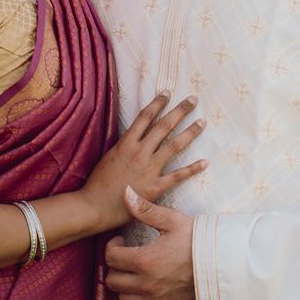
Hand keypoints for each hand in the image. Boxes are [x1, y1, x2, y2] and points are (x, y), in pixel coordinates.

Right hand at [82, 92, 206, 230]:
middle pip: (164, 126)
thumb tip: (134, 135)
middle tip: (193, 100)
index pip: (145, 116)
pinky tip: (205, 162)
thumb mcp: (109, 156)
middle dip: (180, 110)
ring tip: (202, 123)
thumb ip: (124, 146)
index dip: (157, 103)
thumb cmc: (98, 183)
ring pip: (174, 146)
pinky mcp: (155, 187)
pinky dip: (192, 169)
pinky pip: (178, 176)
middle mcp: (139, 152)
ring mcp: (149, 169)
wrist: (95, 207)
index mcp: (126, 143)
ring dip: (190, 132)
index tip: (167, 93)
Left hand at [104, 186, 196, 299]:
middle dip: (114, 265)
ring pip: (123, 297)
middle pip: (112, 280)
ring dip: (124, 283)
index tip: (122, 240)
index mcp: (144, 261)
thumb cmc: (198, 240)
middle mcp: (146, 284)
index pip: (110, 257)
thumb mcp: (172, 220)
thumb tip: (125, 192)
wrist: (224, 265)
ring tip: (135, 269)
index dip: (112, 246)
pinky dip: (138, 299)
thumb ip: (145, 209)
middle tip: (126, 254)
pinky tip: (147, 284)